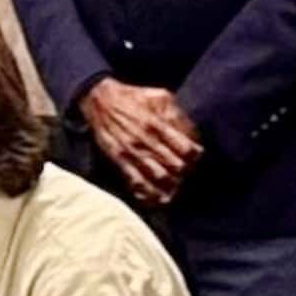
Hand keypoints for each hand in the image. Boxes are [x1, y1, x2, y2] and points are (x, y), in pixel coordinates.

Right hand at [79, 78, 201, 205]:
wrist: (100, 100)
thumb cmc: (133, 98)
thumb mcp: (160, 97)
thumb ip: (177, 115)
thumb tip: (192, 134)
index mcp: (159, 124)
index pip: (186, 149)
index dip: (195, 157)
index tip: (195, 158)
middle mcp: (147, 141)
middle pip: (175, 166)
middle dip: (185, 173)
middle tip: (186, 174)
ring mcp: (132, 152)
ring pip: (158, 177)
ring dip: (170, 186)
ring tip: (176, 189)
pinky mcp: (119, 160)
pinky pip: (135, 181)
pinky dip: (147, 193)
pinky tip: (156, 199)